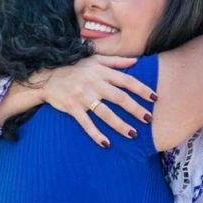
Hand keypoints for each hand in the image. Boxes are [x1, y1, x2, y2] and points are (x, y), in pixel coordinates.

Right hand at [41, 56, 155, 146]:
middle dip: (135, 109)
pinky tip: (106, 144)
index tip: (155, 98)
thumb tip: (136, 61)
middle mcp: (94, 84)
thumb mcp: (94, 59)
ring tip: (133, 134)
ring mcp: (83, 96)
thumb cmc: (74, 68)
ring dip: (120, 124)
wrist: (46, 76)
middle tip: (149, 119)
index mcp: (101, 72)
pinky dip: (96, 134)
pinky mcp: (72, 108)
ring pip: (105, 112)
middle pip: (119, 98)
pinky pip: (86, 123)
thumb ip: (116, 61)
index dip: (142, 89)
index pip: (126, 80)